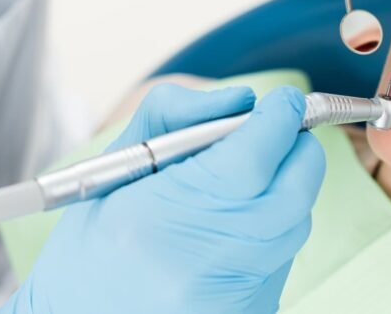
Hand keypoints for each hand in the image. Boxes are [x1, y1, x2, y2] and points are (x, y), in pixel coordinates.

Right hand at [0, 85, 325, 313]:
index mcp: (167, 212)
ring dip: (282, 189)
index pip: (257, 151)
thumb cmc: (93, 245)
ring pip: (298, 218)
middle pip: (297, 183)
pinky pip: (286, 255)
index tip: (283, 101)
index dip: (280, 116)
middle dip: (294, 148)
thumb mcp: (116, 167)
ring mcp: (236, 294)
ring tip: (238, 189)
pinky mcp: (255, 312)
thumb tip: (242, 99)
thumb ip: (177, 115)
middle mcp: (209, 259)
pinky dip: (271, 231)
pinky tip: (230, 233)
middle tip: (275, 135)